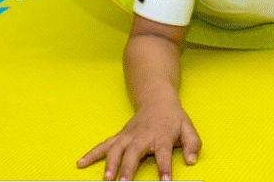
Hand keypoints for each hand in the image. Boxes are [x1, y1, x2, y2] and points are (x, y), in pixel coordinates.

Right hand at [77, 101, 200, 180]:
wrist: (157, 99)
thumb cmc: (173, 118)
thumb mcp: (188, 128)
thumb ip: (192, 144)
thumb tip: (192, 160)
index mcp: (162, 134)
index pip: (163, 151)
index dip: (164, 166)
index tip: (165, 181)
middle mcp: (143, 135)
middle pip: (134, 151)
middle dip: (129, 167)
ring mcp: (128, 136)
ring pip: (116, 148)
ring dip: (110, 164)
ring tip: (106, 179)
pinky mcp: (119, 137)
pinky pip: (104, 145)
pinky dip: (92, 154)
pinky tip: (81, 163)